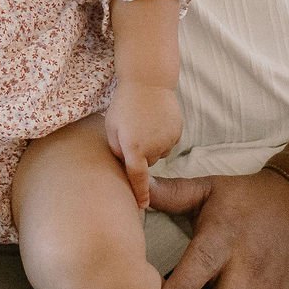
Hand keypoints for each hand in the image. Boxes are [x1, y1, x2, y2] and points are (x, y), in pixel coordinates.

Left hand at [104, 80, 182, 206]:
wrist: (148, 81)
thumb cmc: (124, 104)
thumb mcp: (111, 127)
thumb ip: (117, 150)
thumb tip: (126, 167)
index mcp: (133, 146)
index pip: (136, 177)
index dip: (139, 193)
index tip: (142, 207)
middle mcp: (153, 146)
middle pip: (146, 163)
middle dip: (139, 154)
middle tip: (132, 132)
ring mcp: (168, 140)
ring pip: (158, 153)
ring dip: (151, 145)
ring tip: (144, 123)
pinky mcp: (177, 133)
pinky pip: (168, 143)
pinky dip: (162, 137)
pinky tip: (155, 121)